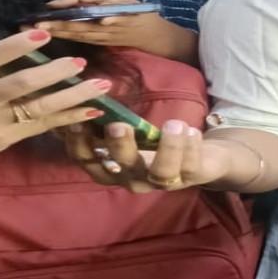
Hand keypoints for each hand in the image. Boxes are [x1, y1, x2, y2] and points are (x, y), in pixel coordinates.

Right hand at [0, 31, 108, 174]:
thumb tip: (11, 49)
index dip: (13, 47)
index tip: (40, 33)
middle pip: (20, 89)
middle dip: (54, 75)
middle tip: (81, 61)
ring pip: (38, 111)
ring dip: (72, 97)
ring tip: (100, 86)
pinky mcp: (3, 142)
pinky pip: (39, 127)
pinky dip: (66, 118)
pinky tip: (89, 111)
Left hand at [38, 0, 198, 61]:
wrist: (154, 36)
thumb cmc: (136, 12)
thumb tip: (69, 1)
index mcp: (106, 11)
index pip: (81, 6)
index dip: (64, 6)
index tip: (46, 7)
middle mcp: (100, 26)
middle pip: (72, 24)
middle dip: (51, 24)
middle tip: (29, 24)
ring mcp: (99, 38)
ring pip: (72, 34)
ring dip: (52, 32)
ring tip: (32, 29)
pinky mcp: (98, 44)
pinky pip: (78, 40)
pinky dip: (64, 38)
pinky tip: (51, 37)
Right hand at [64, 120, 232, 192]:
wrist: (200, 158)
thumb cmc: (155, 143)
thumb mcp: (131, 135)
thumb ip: (109, 122)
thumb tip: (84, 96)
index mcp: (115, 169)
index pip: (89, 162)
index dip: (79, 145)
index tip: (76, 121)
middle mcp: (135, 180)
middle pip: (122, 169)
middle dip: (119, 147)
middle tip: (118, 125)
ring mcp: (163, 182)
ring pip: (162, 172)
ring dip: (167, 147)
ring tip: (173, 123)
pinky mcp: (191, 177)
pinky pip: (190, 166)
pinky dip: (190, 147)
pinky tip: (190, 131)